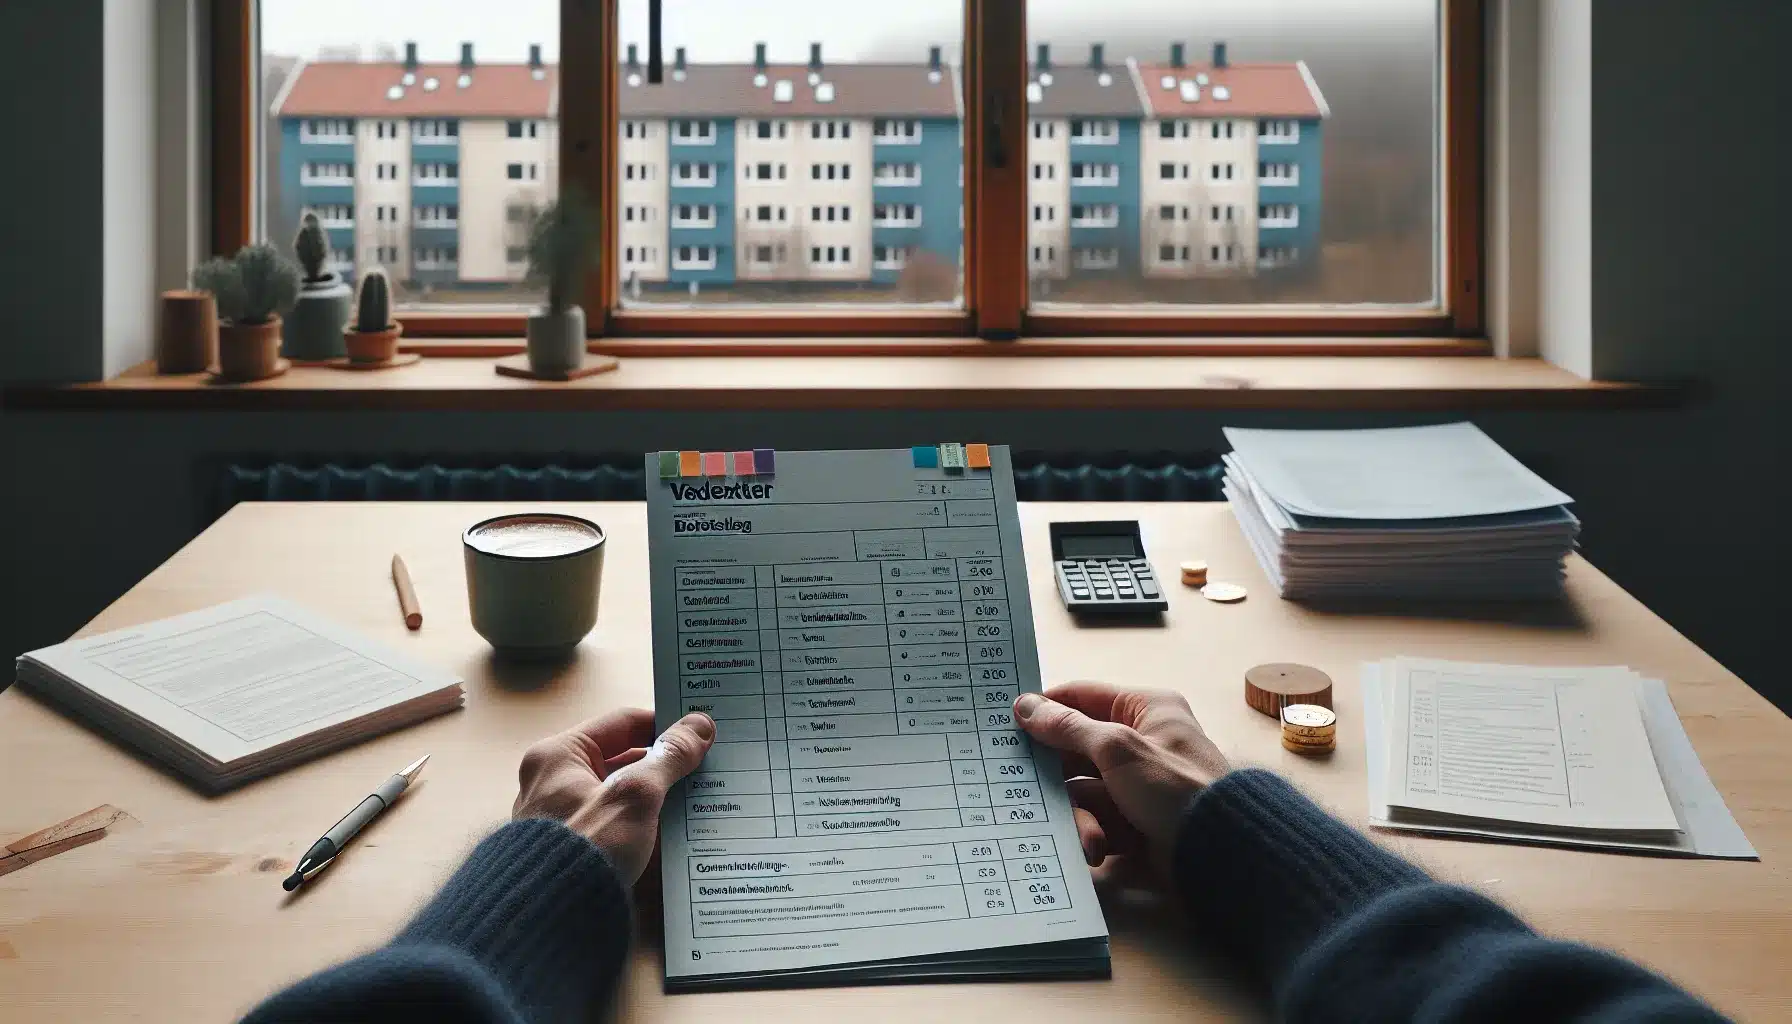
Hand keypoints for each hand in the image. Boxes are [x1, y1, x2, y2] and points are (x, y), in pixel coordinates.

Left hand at [513, 708, 714, 883]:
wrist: (552, 919)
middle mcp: (551, 781)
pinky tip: (668, 830)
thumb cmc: (587, 849)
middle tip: (702, 767)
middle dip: (661, 764)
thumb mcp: (637, 795)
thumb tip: (698, 725)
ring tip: (693, 798)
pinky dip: (639, 821)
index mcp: (558, 755)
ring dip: (653, 795)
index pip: (622, 724)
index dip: (664, 726)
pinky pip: (612, 820)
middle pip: (620, 758)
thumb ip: (669, 757)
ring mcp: (559, 815)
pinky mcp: (569, 846)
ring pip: (617, 792)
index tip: (698, 735)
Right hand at [1014, 682, 1229, 872]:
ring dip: (1080, 814)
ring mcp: (1137, 782)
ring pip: (1083, 789)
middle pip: (1076, 749)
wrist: (1221, 850)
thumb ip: (1068, 727)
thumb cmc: (1174, 786)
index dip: (1046, 710)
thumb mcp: (1117, 749)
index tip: (1008, 726)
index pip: (1082, 697)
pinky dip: (1095, 832)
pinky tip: (1097, 847)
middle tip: (1024, 787)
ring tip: (1089, 836)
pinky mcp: (1135, 818)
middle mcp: (1140, 740)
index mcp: (1144, 709)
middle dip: (1057, 776)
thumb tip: (1025, 705)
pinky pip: (1098, 818)